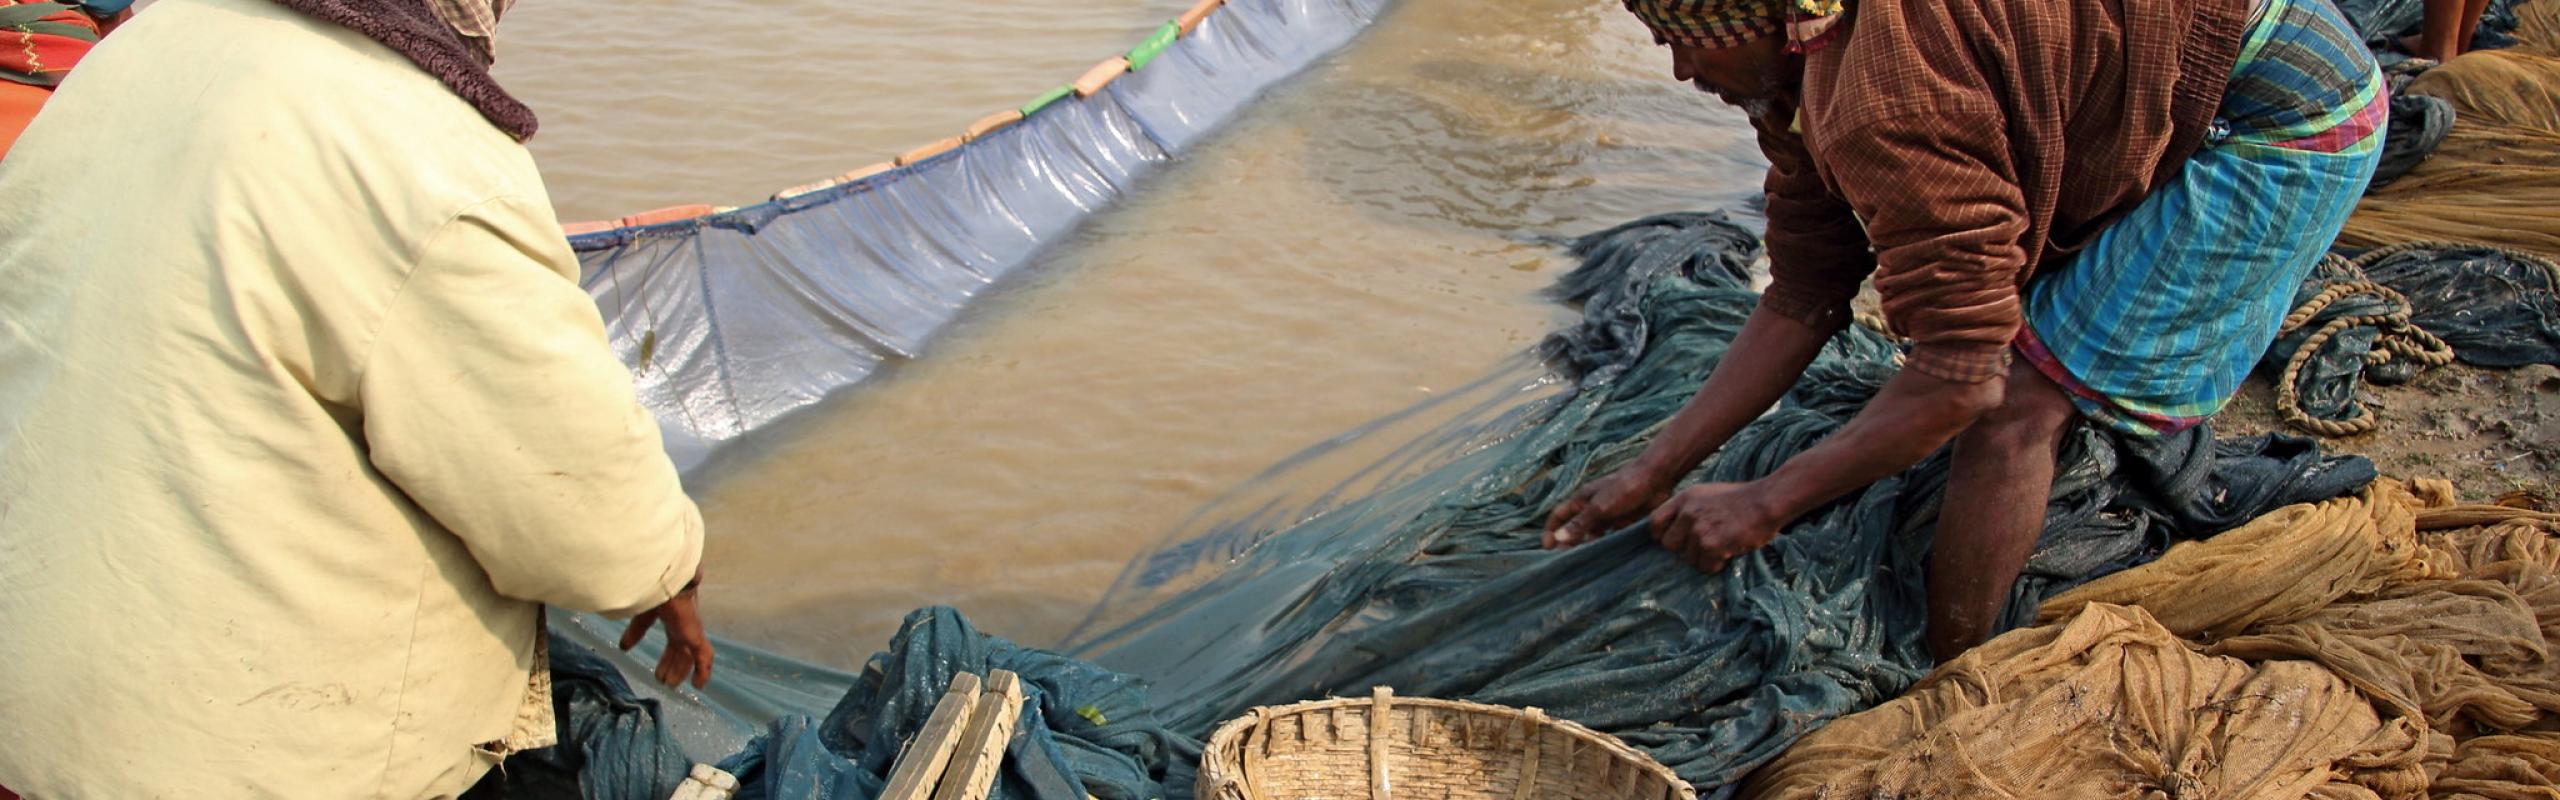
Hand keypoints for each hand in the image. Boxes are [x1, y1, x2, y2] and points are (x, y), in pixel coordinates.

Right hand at [620, 572, 713, 688]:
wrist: (666, 582)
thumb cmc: (654, 591)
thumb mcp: (642, 614)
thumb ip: (636, 631)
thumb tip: (624, 647)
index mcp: (673, 618)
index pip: (672, 640)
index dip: (666, 656)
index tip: (659, 670)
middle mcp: (684, 625)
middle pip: (680, 650)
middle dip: (672, 665)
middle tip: (663, 680)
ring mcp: (691, 631)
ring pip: (689, 656)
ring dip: (680, 671)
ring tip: (671, 684)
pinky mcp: (695, 636)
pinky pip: (704, 657)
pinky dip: (703, 672)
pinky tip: (699, 685)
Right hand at [1544, 466, 1674, 548]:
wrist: (1656, 480)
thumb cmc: (1624, 488)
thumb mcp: (1599, 507)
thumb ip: (1580, 524)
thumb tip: (1558, 538)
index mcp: (1582, 500)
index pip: (1559, 515)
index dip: (1551, 530)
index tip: (1547, 547)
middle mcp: (1592, 508)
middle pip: (1575, 528)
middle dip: (1569, 543)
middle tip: (1567, 561)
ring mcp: (1608, 516)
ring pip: (1592, 535)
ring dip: (1588, 548)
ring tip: (1586, 564)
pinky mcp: (1623, 522)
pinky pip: (1610, 538)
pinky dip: (1606, 548)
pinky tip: (1606, 559)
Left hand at [1647, 482, 1783, 572]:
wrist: (1766, 501)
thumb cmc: (1742, 498)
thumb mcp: (1708, 494)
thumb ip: (1690, 509)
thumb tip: (1677, 531)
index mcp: (1684, 498)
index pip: (1654, 522)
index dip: (1662, 535)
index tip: (1675, 540)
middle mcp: (1687, 513)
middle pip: (1669, 544)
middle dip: (1684, 550)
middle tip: (1703, 547)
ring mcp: (1699, 529)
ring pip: (1689, 558)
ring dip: (1704, 559)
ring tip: (1721, 548)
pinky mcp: (1712, 545)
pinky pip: (1706, 566)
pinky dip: (1716, 565)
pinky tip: (1728, 554)